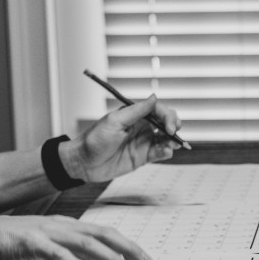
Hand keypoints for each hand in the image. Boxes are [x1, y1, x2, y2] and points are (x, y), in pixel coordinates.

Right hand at [0, 215, 153, 259]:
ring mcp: (49, 233)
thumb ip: (72, 251)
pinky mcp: (33, 244)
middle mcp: (62, 226)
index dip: (125, 244)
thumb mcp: (49, 247)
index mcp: (66, 225)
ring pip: (87, 243)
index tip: (142, 258)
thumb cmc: (12, 243)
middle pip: (103, 234)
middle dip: (128, 248)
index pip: (104, 233)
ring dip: (111, 258)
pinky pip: (61, 256)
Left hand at [60, 95, 182, 183]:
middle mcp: (142, 127)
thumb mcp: (114, 121)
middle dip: (174, 125)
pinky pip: (159, 153)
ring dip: (173, 140)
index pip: (158, 110)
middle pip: (166, 123)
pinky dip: (166, 152)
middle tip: (174, 133)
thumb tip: (154, 97)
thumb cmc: (94, 140)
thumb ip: (137, 111)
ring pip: (166, 138)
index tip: (169, 126)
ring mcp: (143, 142)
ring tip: (172, 145)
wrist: (84, 162)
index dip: (167, 116)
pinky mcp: (143, 157)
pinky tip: (166, 152)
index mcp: (135, 115)